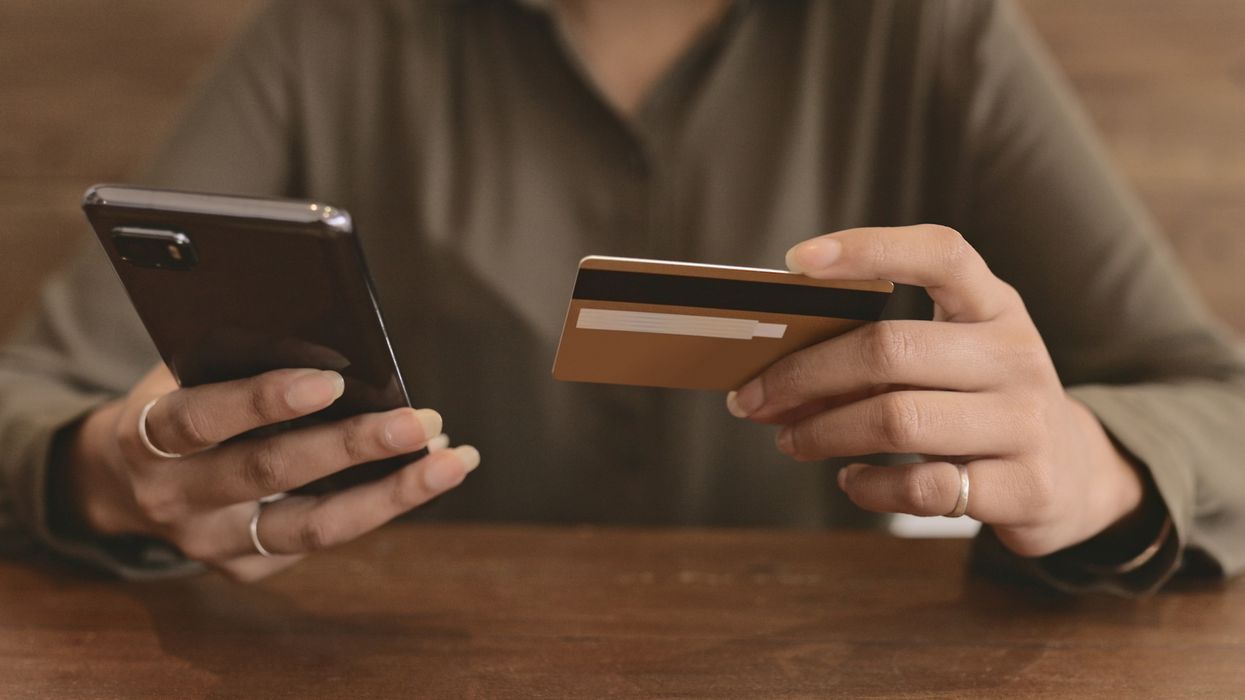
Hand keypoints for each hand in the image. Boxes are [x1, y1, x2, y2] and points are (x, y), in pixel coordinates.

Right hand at [66, 364, 478, 580]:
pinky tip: (428, 471)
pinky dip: (380, 503)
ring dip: (392, 492)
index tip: (333, 382)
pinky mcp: (244, 567)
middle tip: (420, 421)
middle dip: (353, 446)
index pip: (202, 419)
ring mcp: (211, 543)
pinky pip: (322, 537)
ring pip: (311, 526)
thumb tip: (341, 337)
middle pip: (271, 474)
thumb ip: (239, 358)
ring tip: (453, 459)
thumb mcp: (183, 373)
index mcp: (147, 436)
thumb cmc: (176, 403)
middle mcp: (176, 498)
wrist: (119, 481)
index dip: (264, 401)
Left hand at [727, 225, 1146, 557]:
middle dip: (804, 374)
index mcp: (994, 306)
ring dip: (822, 432)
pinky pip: (922, 487)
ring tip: (790, 440)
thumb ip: (883, 352)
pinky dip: (868, 487)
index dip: (868, 248)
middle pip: (889, 349)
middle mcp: (1015, 354)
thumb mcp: (955, 356)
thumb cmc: (984, 401)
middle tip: (754, 399)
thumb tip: (777, 372)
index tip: (796, 260)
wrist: (1076, 474)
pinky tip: (851, 480)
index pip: (938, 253)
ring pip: (897, 420)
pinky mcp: (1024, 487)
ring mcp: (1025, 422)